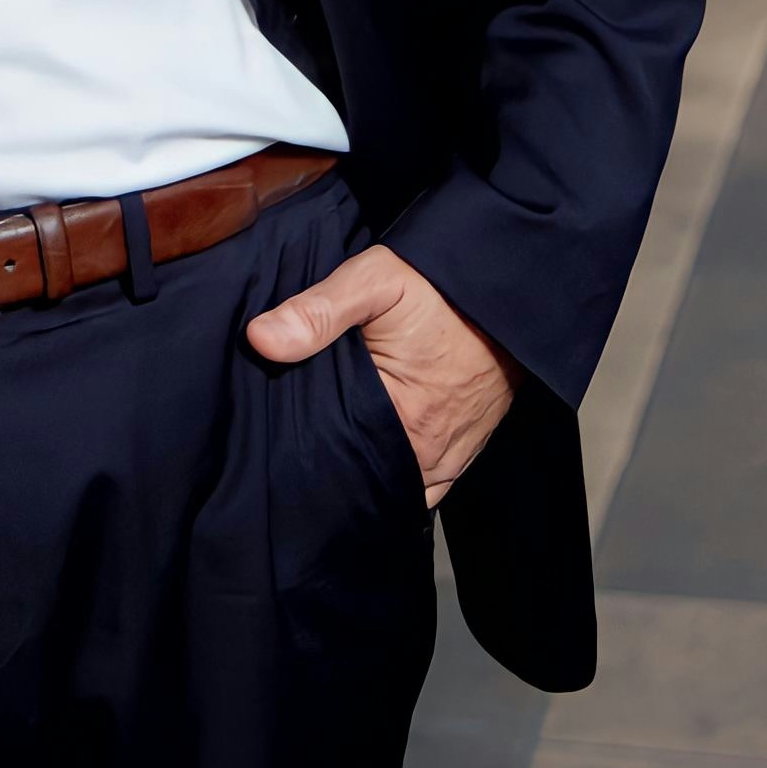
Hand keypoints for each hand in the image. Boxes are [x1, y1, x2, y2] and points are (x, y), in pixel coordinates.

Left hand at [246, 242, 512, 507]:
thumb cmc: (438, 287)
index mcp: (403, 419)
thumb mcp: (373, 282)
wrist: (507, 288)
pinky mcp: (466, 449)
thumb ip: (317, 312)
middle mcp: (431, 451)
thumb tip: (260, 339)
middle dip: (336, 468)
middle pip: (368, 477)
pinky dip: (401, 477)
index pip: (339, 460)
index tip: (281, 444)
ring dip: (369, 473)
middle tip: (300, 447)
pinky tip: (375, 457)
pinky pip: (427, 484)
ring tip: (336, 451)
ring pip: (398, 484)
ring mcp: (451, 454)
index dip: (308, 453)